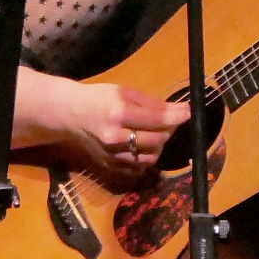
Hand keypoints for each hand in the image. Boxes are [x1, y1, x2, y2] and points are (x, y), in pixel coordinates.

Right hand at [65, 82, 189, 169]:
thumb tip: (181, 110)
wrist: (71, 114)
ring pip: (151, 157)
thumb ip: (153, 103)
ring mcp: (113, 154)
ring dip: (159, 146)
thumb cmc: (99, 98)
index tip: (188, 113)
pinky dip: (146, 157)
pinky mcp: (111, 165)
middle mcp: (115, 137)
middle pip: (157, 140)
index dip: (176, 117)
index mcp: (119, 113)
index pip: (156, 119)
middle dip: (169, 131)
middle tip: (170, 121)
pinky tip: (142, 145)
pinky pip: (139, 167)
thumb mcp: (125, 92)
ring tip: (154, 133)